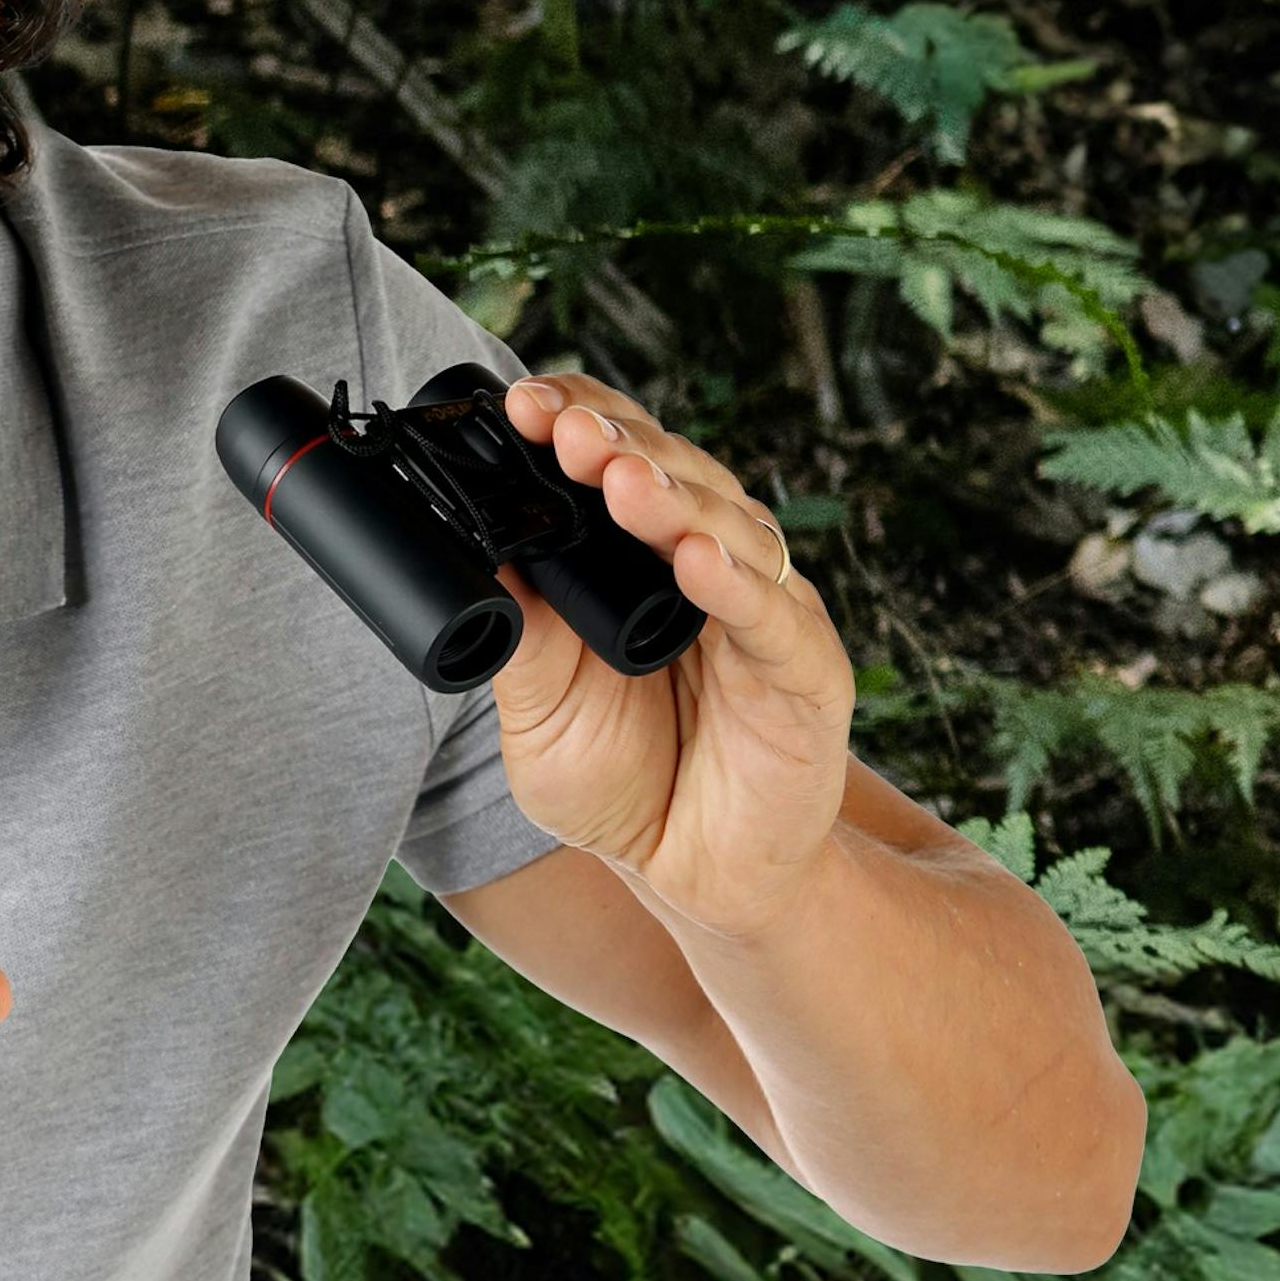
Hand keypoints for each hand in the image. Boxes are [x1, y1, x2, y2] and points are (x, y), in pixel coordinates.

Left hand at [486, 374, 853, 940]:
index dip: (575, 422)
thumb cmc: (623, 781)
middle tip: (563, 428)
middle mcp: (705, 562)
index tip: (521, 405)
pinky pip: (774, 617)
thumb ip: (519, 637)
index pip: (614, 459)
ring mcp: (760, 610)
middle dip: (615, 444)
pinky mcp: (806, 671)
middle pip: (671, 475)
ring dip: (672, 498)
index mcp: (637, 555)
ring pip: (727, 528)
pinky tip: (697, 560)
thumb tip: (473, 550)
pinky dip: (738, 584)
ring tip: (619, 480)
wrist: (692, 875)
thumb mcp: (541, 709)